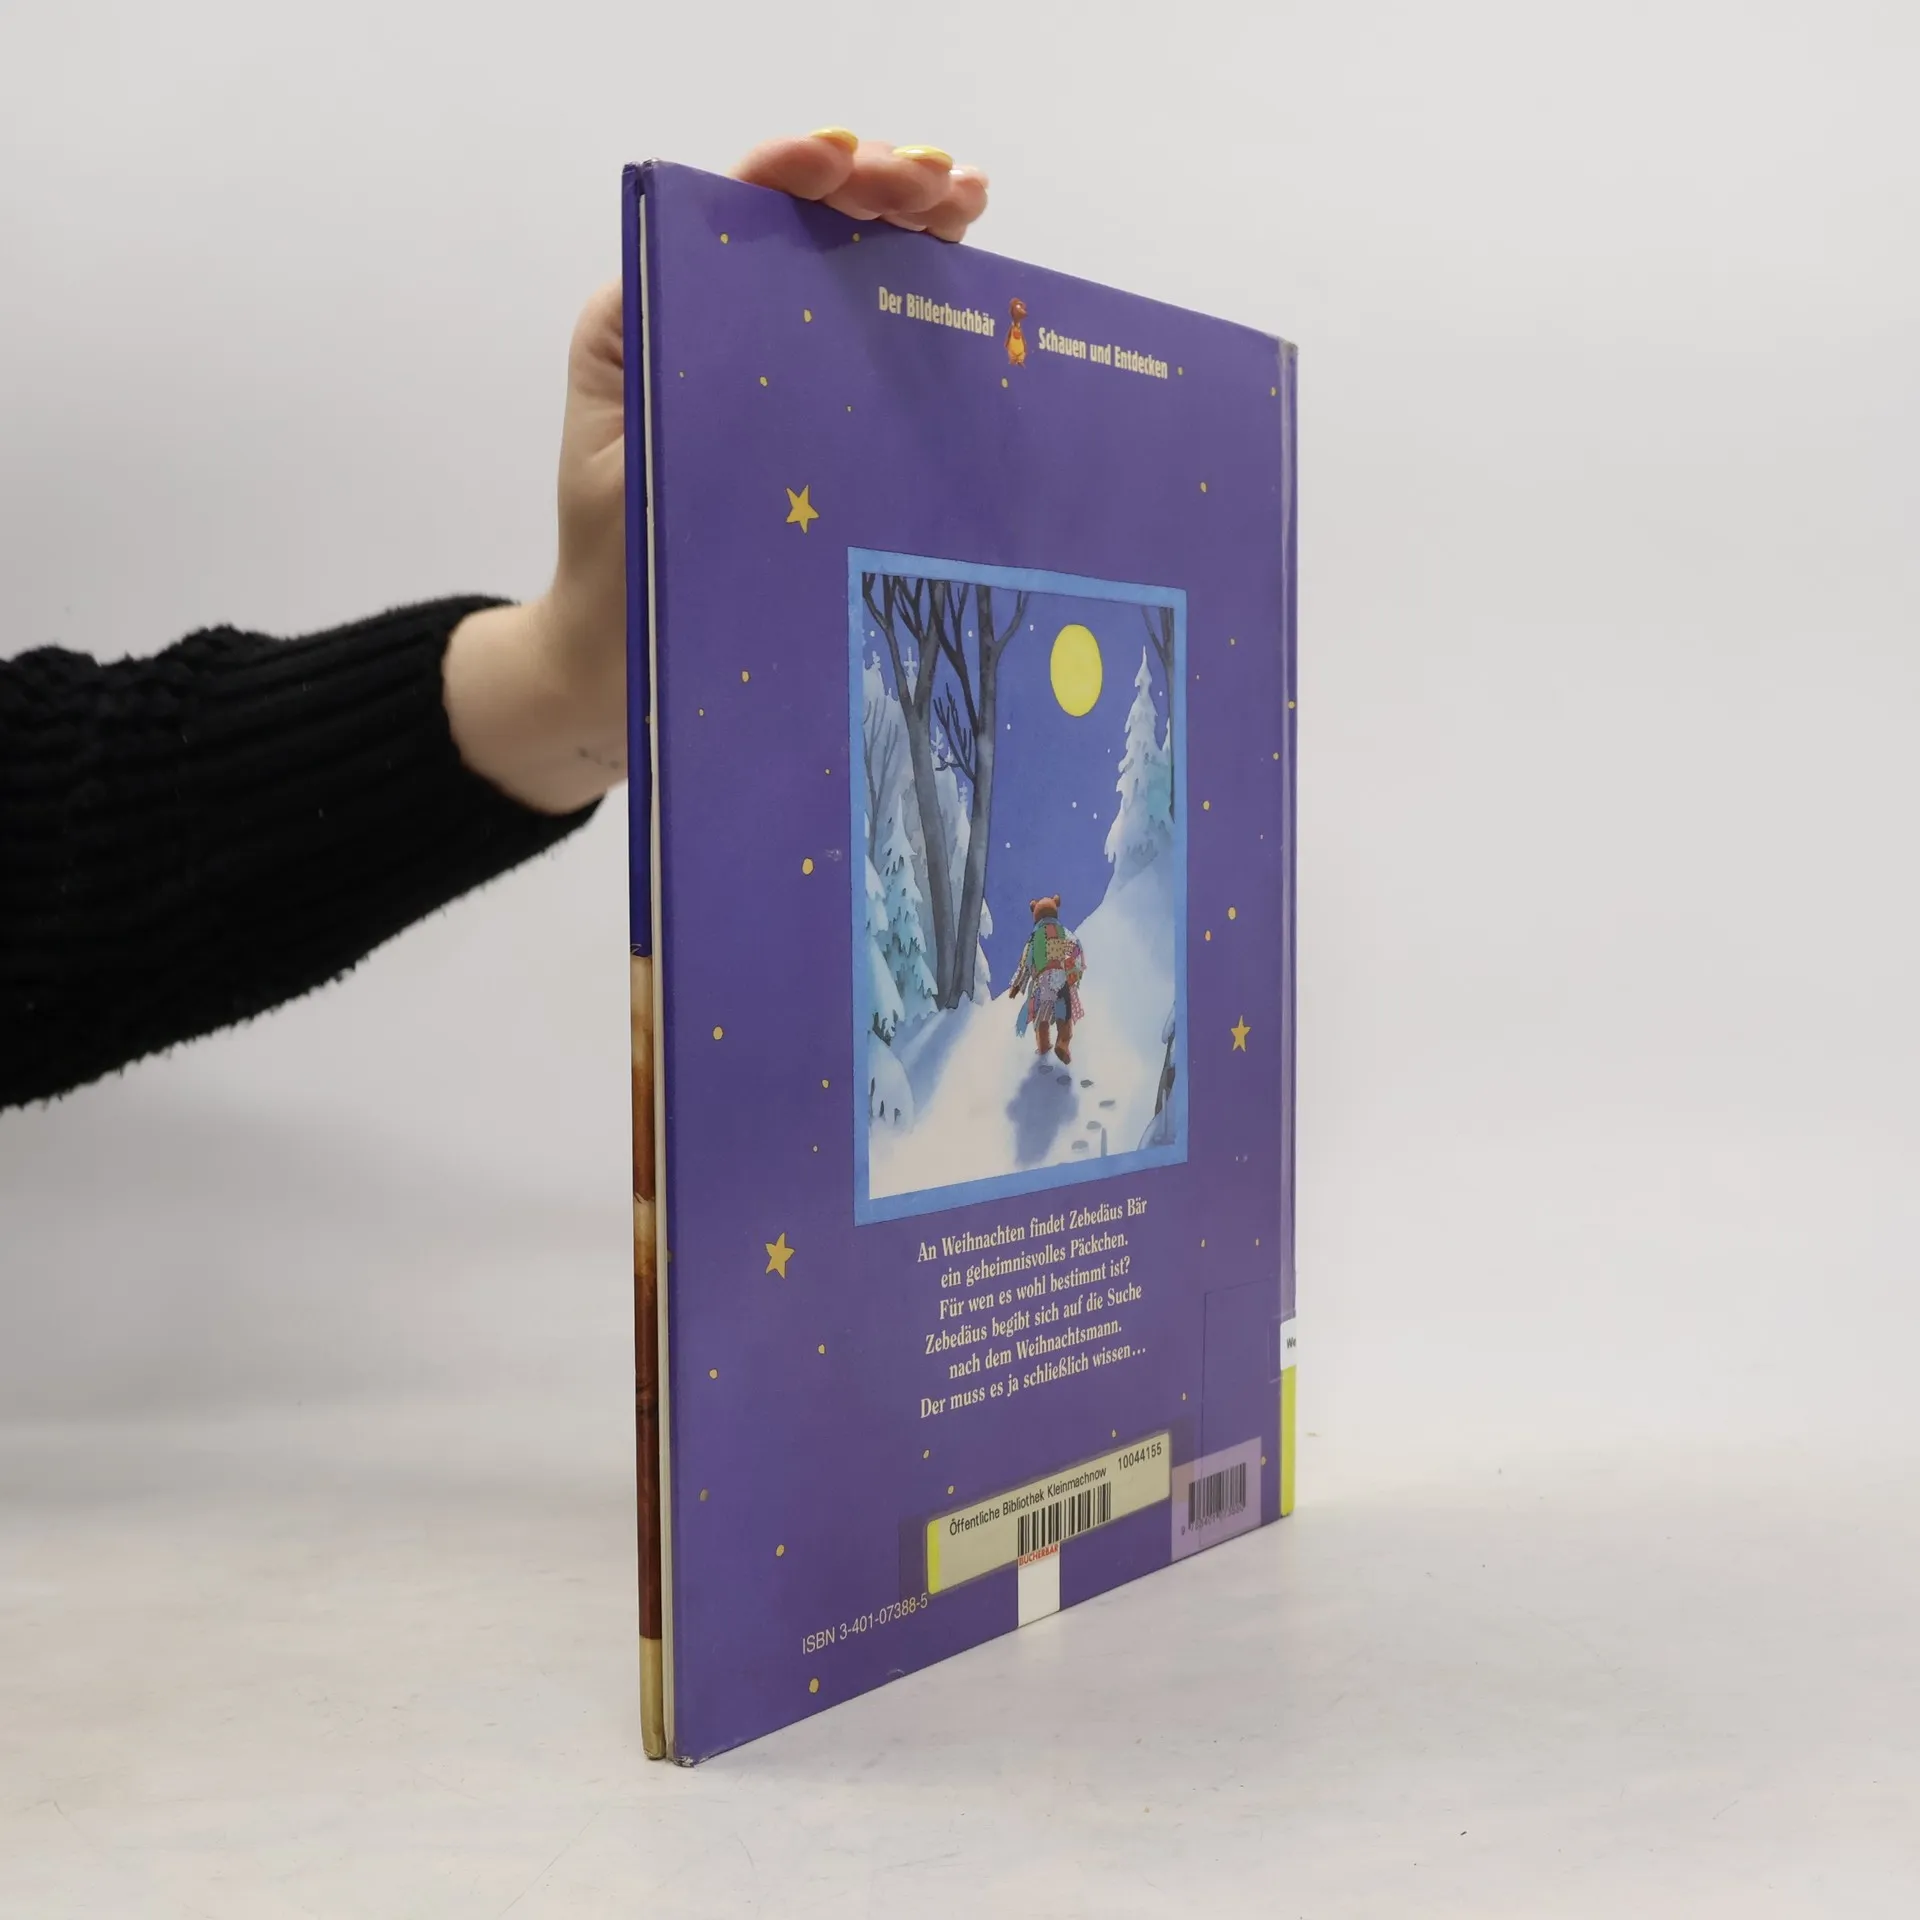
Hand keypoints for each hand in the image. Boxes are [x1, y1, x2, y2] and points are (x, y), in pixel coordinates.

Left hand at [446, 132, 988, 813]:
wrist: (621, 657)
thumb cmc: (617, 564)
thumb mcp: (633, 460)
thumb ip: (685, 382)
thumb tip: (785, 317)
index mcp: (659, 315)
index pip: (736, 213)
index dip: (799, 172)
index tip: (854, 166)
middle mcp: (716, 328)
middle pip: (804, 228)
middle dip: (877, 185)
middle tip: (944, 186)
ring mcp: (772, 373)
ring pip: (846, 273)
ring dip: (911, 224)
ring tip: (967, 200)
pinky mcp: (813, 422)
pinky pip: (868, 348)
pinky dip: (922, 302)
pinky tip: (973, 277)